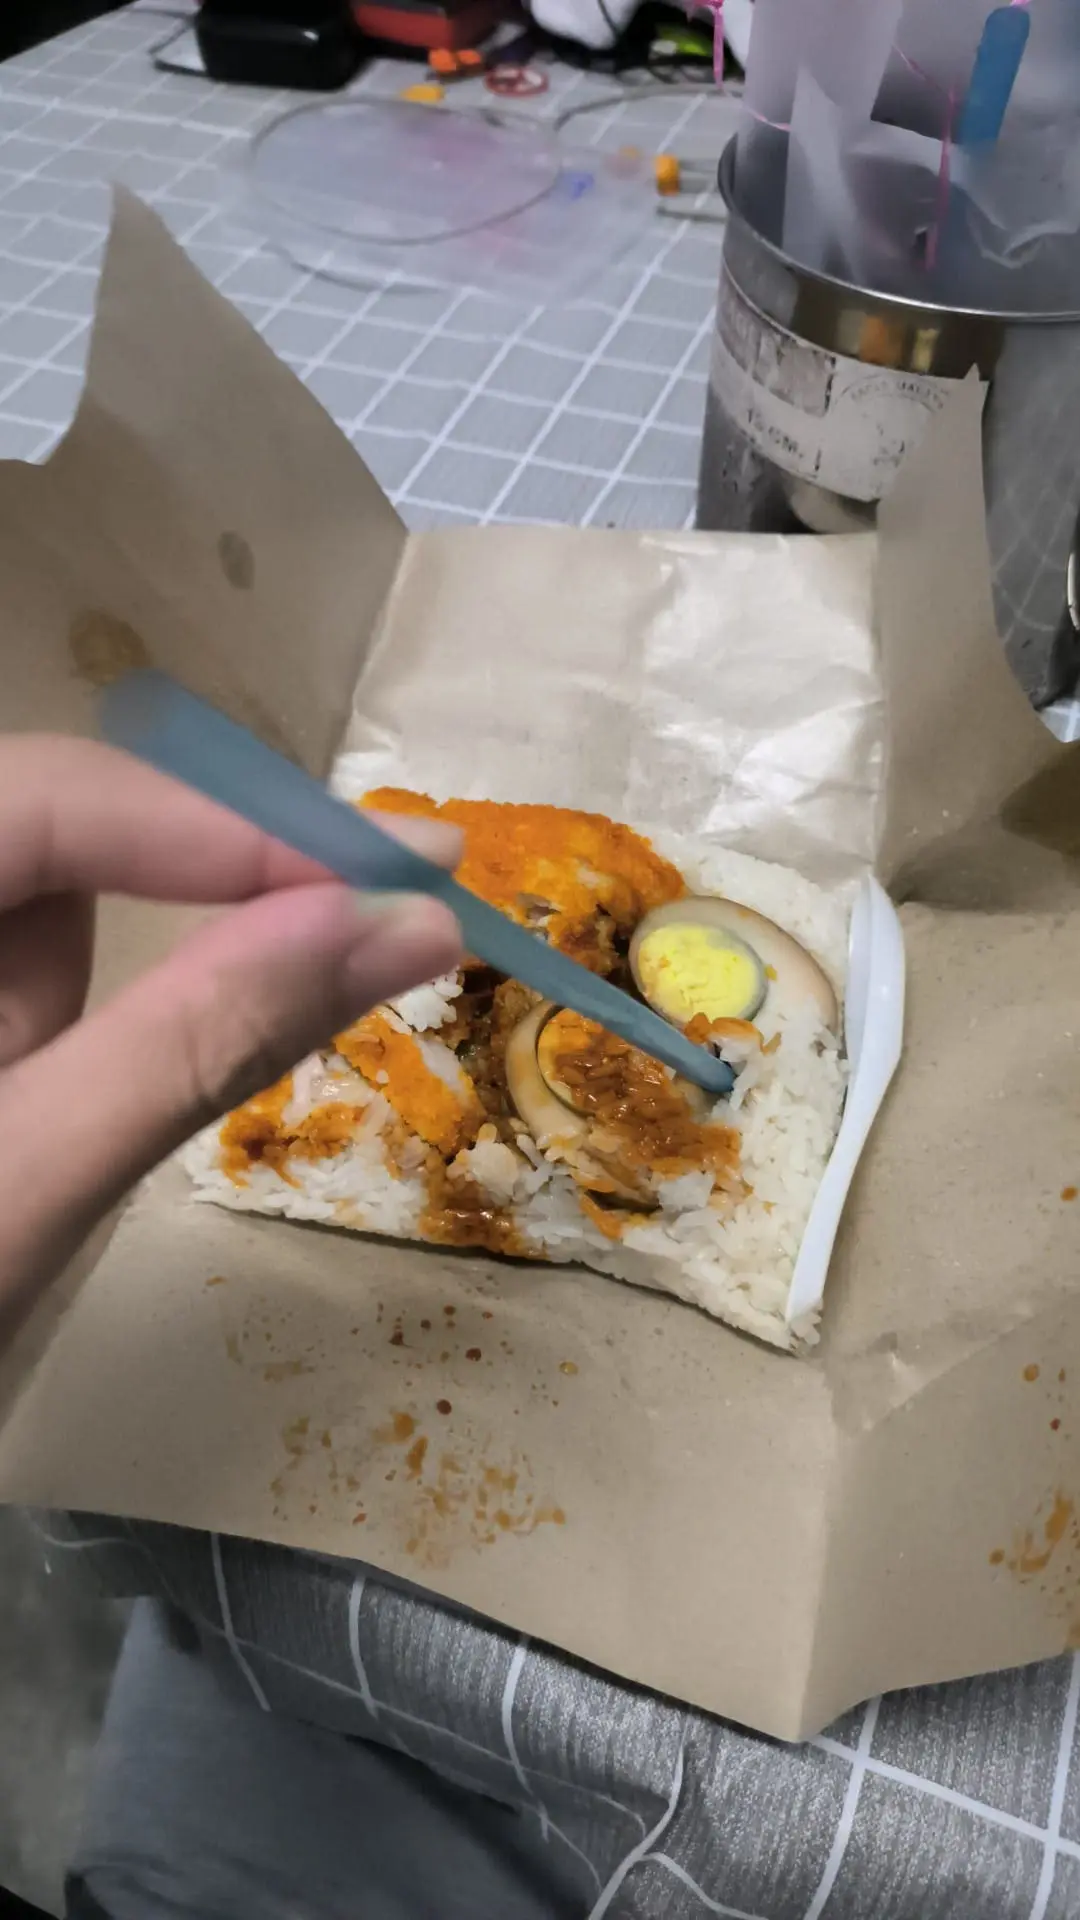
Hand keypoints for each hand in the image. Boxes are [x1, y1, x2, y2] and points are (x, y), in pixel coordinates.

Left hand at [0, 736, 462, 1344]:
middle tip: (389, 901)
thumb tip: (401, 918)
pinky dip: (119, 1000)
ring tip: (279, 985)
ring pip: (50, 892)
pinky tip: (175, 1044)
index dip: (221, 821)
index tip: (400, 868)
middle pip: (49, 820)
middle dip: (214, 860)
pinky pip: (32, 965)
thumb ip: (201, 1040)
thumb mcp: (29, 1188)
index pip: (38, 799)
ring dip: (175, 925)